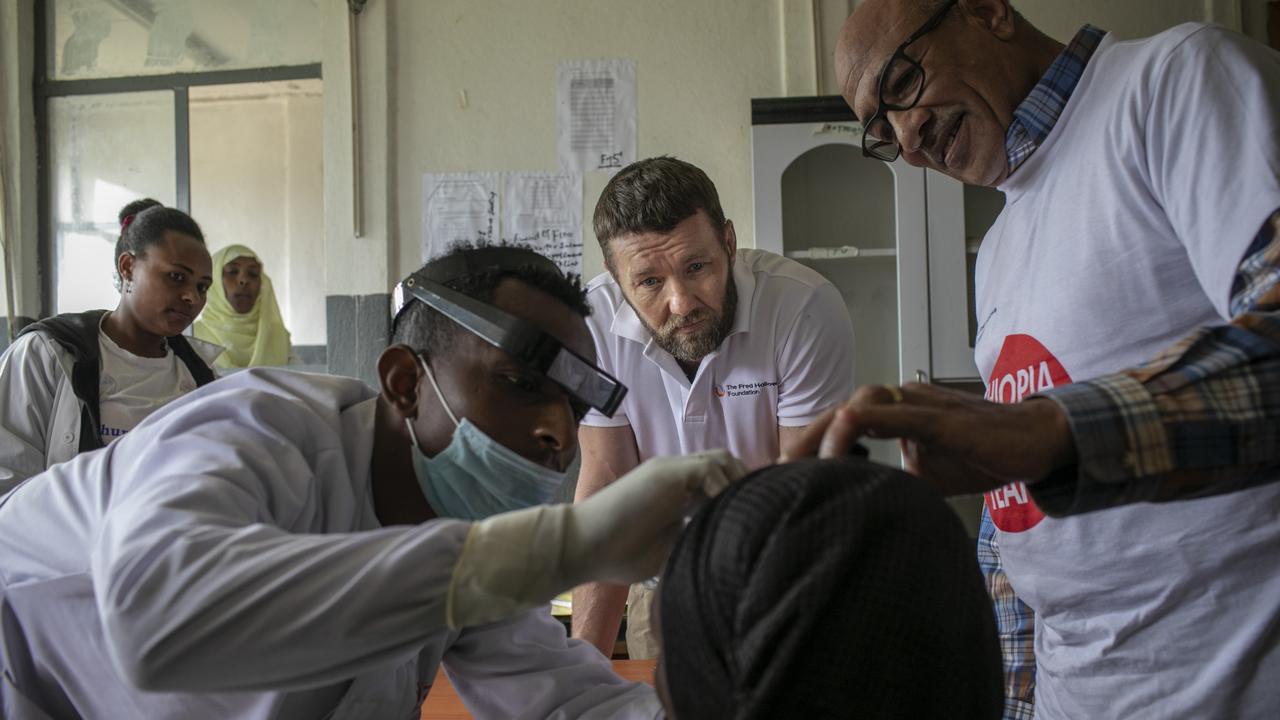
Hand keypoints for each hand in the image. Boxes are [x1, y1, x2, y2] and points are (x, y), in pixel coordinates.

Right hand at [446, 450, 746, 627]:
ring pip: (721, 460)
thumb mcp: (669, 548)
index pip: (720, 480)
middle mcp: (677, 476)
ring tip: (745, 513)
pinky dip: (723, 486)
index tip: (756, 520)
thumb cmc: (619, 554)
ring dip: (737, 483)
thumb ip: (694, 538)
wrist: (583, 546)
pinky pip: (708, 467)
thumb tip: (730, 548)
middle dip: (745, 486)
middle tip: (759, 514)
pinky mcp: (665, 473)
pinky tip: (725, 512)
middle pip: (726, 464)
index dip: (740, 496)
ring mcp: (670, 471)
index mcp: (677, 493)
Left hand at [780, 383, 1075, 495]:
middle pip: (838, 410)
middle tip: (775, 473)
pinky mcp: (943, 416)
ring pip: (861, 405)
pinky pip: (899, 413)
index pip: (840, 423)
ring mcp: (921, 402)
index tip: (781, 476)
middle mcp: (901, 399)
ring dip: (827, 433)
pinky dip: (869, 420)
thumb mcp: (927, 476)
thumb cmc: (983, 453)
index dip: (808, 446)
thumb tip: (860, 511)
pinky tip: (845, 432)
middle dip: (803, 440)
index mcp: (894, 411)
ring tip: (803, 465)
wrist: (1035, 440)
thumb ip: (892, 483)